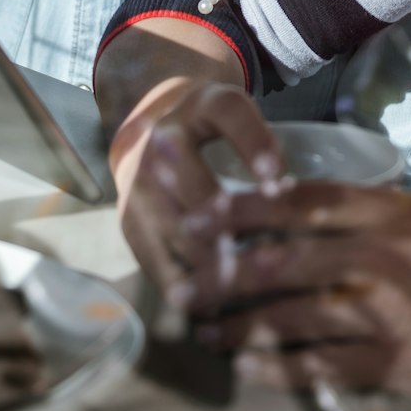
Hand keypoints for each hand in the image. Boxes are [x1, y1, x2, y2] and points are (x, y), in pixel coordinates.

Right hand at [108, 77, 283, 308]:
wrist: (146, 131)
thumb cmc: (208, 129)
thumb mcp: (234, 118)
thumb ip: (259, 144)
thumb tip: (283, 195)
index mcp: (202, 104)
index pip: (232, 115)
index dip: (256, 147)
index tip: (280, 186)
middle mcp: (163, 138)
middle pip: (195, 184)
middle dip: (225, 224)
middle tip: (260, 262)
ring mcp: (139, 178)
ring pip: (171, 225)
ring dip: (202, 261)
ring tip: (233, 289)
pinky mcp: (128, 216)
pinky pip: (149, 253)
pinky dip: (176, 282)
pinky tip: (203, 306)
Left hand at [179, 181, 410, 398]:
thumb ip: (376, 216)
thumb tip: (313, 213)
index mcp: (388, 212)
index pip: (297, 202)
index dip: (243, 209)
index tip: (202, 214)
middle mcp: (378, 256)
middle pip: (278, 262)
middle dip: (222, 274)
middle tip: (184, 282)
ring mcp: (385, 312)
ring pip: (289, 318)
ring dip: (240, 326)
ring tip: (207, 331)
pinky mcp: (397, 364)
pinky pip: (320, 368)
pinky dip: (278, 369)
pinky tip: (251, 370)